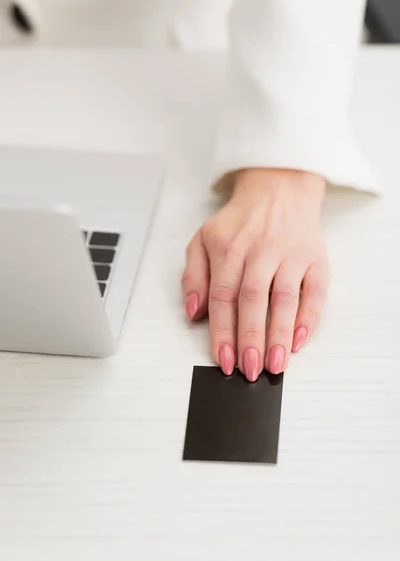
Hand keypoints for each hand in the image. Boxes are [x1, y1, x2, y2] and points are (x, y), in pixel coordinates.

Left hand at [181, 168, 328, 380]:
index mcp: (228, 249)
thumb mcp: (203, 240)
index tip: (222, 361)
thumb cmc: (239, 222)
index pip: (223, 297)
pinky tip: (299, 341)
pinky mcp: (315, 258)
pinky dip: (310, 317)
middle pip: (253, 300)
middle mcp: (260, 251)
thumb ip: (193, 275)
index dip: (222, 332)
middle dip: (250, 339)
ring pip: (284, 298)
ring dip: (279, 334)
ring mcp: (290, 254)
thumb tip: (194, 312)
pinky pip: (315, 291)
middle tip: (250, 371)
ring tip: (275, 365)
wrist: (279, 189)